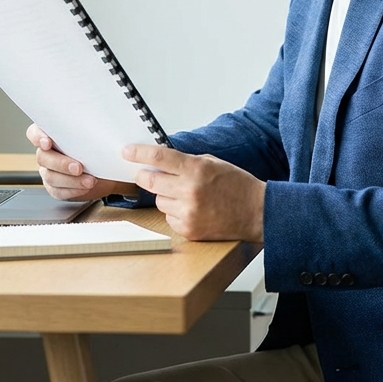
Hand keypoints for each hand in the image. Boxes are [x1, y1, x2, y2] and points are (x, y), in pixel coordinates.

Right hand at [26, 123, 135, 201]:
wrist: (107, 168)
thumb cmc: (100, 146)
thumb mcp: (98, 134)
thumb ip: (96, 131)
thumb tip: (109, 138)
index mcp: (52, 133)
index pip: (35, 132)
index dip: (38, 137)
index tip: (48, 142)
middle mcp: (47, 152)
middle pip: (43, 157)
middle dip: (61, 163)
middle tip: (78, 167)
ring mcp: (49, 170)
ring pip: (50, 176)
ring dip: (71, 180)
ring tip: (90, 180)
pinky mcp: (55, 187)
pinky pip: (58, 191)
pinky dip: (73, 190)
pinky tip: (85, 187)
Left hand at [123, 144, 264, 241]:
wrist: (256, 213)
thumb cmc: (237, 185)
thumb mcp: (213, 163)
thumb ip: (186, 162)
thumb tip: (160, 161)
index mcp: (196, 169)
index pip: (159, 157)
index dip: (138, 153)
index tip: (126, 151)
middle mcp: (189, 191)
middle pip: (150, 181)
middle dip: (145, 176)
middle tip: (147, 173)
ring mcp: (188, 213)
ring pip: (159, 200)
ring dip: (165, 195)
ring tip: (187, 195)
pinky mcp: (188, 230)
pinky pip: (168, 217)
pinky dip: (175, 212)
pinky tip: (193, 209)